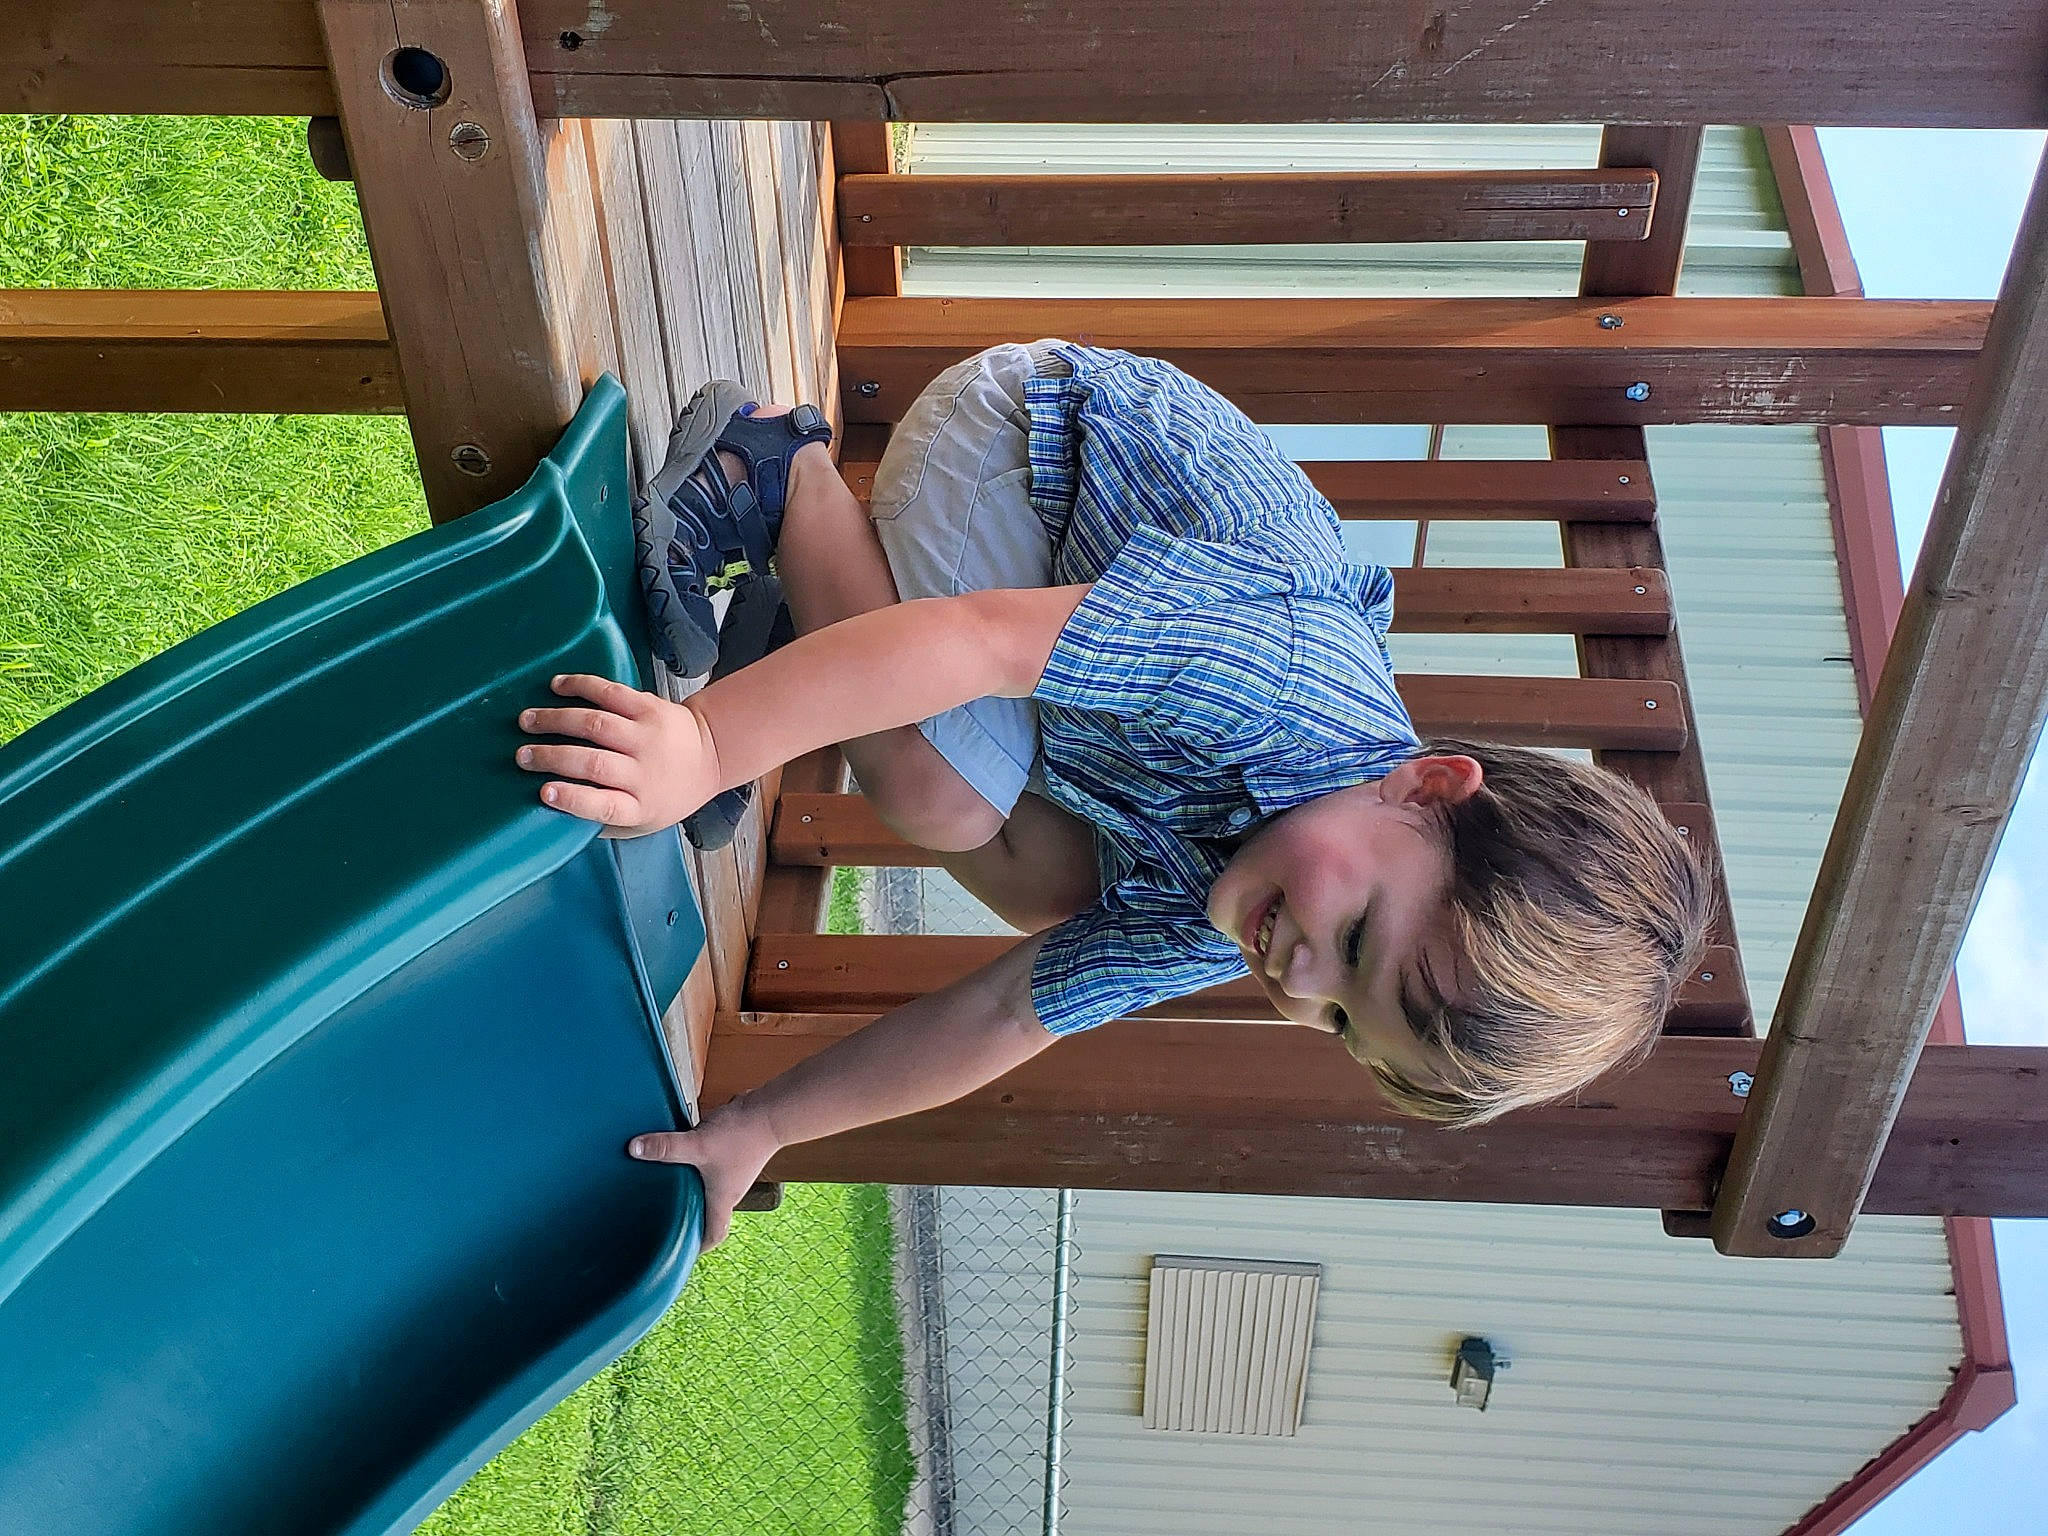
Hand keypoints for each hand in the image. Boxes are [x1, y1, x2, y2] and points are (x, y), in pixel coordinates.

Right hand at [516, 674, 719, 837]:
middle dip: (552, 758)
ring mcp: (649, 737)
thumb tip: (558, 817)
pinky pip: (612, 693)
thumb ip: (607, 822)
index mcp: (642, 806)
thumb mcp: (645, 821)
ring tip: (527, 721)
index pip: (604, 806)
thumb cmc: (668, 793)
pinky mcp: (650, 707)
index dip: (572, 800)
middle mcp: (645, 772)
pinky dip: (582, 687)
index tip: (543, 792)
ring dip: (557, 720)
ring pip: (597, 726)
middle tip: (521, 756)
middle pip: (595, 764)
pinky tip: (557, 686)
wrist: (712, 754)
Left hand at [628, 1101, 780, 1249]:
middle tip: (662, 1220)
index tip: (681, 1253)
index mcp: (722, 1200)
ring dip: (690, 1191)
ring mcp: (731, 1171)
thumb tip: (634, 1149)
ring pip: (708, 1189)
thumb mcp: (698, 1145)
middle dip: (688, 1219)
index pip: (713, 1234)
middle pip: (708, 1213)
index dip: (699, 1247)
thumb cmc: (741, 1136)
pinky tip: (678, 1156)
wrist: (770, 1111)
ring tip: (665, 1189)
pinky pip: (709, 1167)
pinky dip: (694, 1167)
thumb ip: (667, 1148)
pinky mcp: (730, 1153)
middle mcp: (728, 1190)